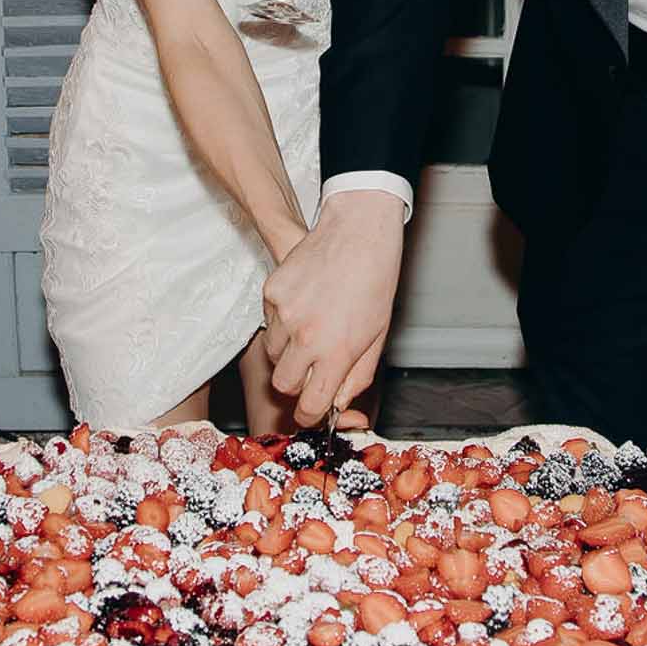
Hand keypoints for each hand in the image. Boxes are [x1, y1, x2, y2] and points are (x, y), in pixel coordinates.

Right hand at [263, 189, 404, 423]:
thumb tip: (336, 402)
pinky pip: (269, 321)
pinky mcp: (271, 292)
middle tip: (313, 365)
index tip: (312, 409)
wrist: (359, 231)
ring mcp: (284, 313)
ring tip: (313, 325)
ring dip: (289, 350)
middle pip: (283, 384)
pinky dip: (282, 320)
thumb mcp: (377, 336)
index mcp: (337, 352)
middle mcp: (306, 336)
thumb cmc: (376, 280)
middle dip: (297, 382)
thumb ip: (356, 376)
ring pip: (273, 353)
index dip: (310, 414)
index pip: (309, 406)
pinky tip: (306, 301)